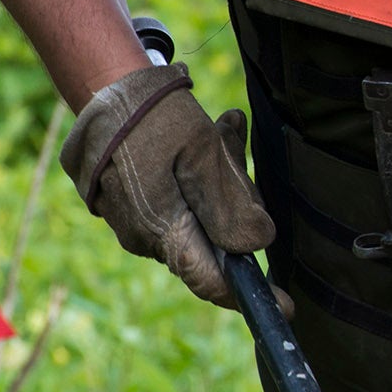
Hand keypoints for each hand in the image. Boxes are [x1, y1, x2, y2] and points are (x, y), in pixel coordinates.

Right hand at [59, 61, 274, 307]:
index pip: (209, 281)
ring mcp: (131, 220)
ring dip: (218, 183)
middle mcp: (142, 235)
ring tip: (219, 132)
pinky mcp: (127, 201)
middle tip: (233, 150)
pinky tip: (206, 136)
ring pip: (197, 217)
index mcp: (160, 229)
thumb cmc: (154, 116)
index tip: (287, 306)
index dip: (248, 296)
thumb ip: (230, 203)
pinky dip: (198, 176)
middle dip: (236, 207)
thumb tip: (257, 245)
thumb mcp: (203, 150)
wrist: (103, 85)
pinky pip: (177, 201)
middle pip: (211, 243)